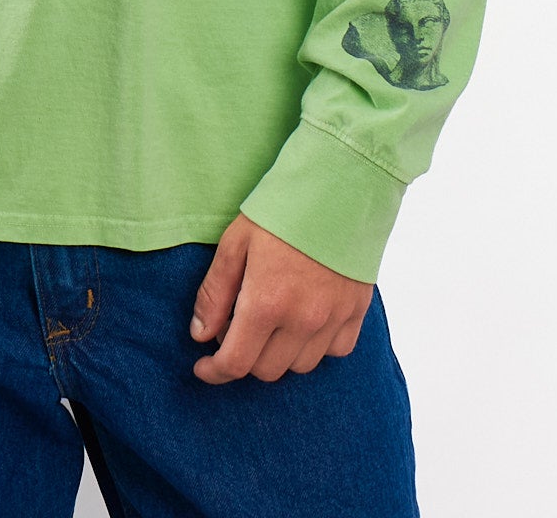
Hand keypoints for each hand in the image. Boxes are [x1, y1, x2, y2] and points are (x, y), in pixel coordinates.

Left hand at [188, 214, 372, 382]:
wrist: (339, 185)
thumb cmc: (282, 208)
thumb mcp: (235, 242)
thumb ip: (215, 293)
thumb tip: (200, 334)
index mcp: (266, 304)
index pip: (236, 364)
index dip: (214, 371)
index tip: (203, 367)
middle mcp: (302, 320)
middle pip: (266, 370)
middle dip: (244, 357)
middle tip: (236, 328)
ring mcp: (333, 319)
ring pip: (300, 366)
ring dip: (279, 353)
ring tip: (271, 321)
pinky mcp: (357, 312)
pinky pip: (334, 352)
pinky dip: (315, 346)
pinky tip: (304, 320)